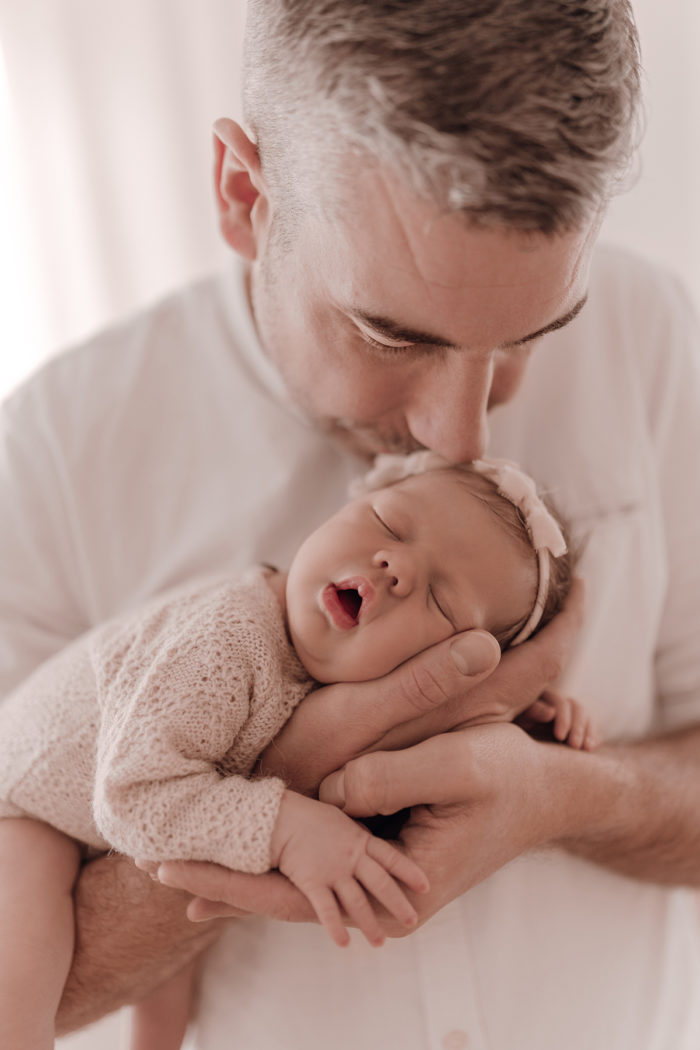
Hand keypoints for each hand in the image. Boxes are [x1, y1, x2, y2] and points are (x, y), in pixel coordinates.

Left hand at [157, 720, 592, 931]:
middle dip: (219, 880)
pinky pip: (314, 857)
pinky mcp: (376, 849)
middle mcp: (380, 897)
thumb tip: (326, 788)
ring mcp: (377, 874)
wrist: (548, 792)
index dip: (230, 880)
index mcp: (396, 892)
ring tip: (174, 859)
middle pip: (283, 895)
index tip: (171, 867)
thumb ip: (389, 777)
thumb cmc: (510, 778)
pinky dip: (273, 847)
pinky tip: (234, 839)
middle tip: (150, 867)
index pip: (293, 895)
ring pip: (295, 878)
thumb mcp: (457, 767)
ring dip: (240, 865)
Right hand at [258, 578, 583, 793]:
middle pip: (538, 681)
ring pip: (513, 694)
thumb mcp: (359, 715)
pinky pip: (480, 701)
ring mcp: (455, 735)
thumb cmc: (309, 753)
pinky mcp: (434, 739)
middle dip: (557, 639)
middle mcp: (470, 728)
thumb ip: (422, 684)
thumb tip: (490, 645)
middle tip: (574, 593)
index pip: (540, 665)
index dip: (565, 622)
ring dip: (534, 665)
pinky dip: (497, 675)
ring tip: (540, 627)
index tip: (583, 582)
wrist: (281, 802)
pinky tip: (476, 656)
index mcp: (463, 716)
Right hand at [270, 791, 427, 946]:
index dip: (409, 872)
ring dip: (370, 924)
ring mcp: (333, 871)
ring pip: (357, 902)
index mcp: (360, 840)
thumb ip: (357, 835)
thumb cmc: (309, 817)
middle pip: (380, 884)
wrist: (280, 818)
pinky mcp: (312, 882)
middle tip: (412, 921)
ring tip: (380, 943)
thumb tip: (368, 843)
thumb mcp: (341, 819)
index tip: (425, 886)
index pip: (391, 857)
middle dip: (398, 904)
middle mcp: (351, 857)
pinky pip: (327, 910)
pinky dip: (335, 928)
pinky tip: (344, 943)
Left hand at [516, 689, 599, 749]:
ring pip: (584, 713)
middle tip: (574, 746)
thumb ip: (533, 713)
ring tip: (584, 749)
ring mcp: (569, 711)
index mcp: (541, 697)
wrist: (519, 744)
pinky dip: (591, 735)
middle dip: (576, 727)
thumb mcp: (520, 721)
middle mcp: (557, 701)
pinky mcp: (578, 724)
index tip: (560, 737)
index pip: (558, 702)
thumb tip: (551, 712)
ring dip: (586, 731)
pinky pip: (590, 724)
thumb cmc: (517, 728)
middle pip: (575, 706)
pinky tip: (589, 748)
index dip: (562, 718)